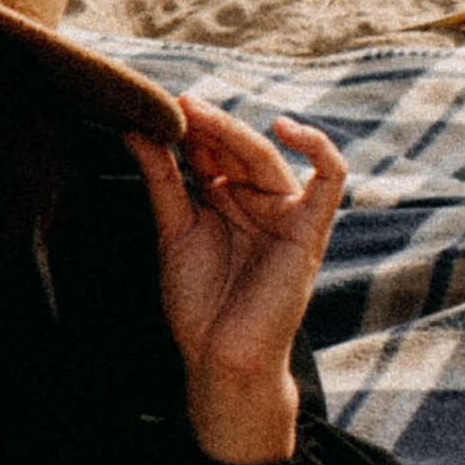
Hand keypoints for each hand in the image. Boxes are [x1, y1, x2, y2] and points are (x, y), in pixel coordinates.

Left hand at [125, 99, 347, 464]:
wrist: (220, 358)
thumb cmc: (199, 305)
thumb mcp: (174, 230)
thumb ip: (161, 178)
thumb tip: (134, 127)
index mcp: (226, 200)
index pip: (210, 151)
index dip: (187, 130)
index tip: (155, 109)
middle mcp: (257, 201)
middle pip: (237, 149)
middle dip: (207, 126)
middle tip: (177, 106)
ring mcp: (286, 212)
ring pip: (268, 156)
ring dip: (234, 132)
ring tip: (199, 115)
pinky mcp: (311, 229)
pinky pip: (331, 178)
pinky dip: (318, 147)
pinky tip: (286, 128)